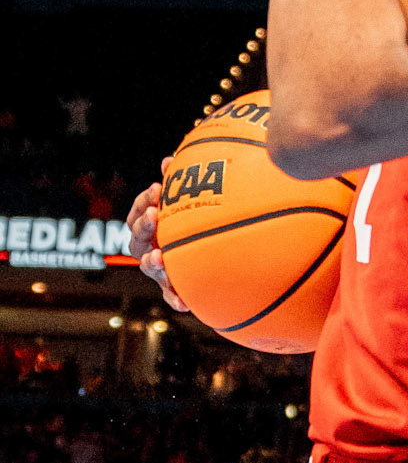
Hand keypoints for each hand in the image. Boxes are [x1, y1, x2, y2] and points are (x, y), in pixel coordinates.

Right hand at [127, 170, 189, 314]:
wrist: (215, 253)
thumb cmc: (197, 220)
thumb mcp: (188, 199)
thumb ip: (178, 181)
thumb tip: (168, 159)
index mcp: (152, 227)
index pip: (138, 213)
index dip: (143, 202)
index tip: (156, 189)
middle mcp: (151, 248)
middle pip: (137, 239)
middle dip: (144, 225)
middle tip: (154, 214)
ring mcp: (161, 269)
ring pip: (150, 267)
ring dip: (153, 262)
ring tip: (160, 257)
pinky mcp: (175, 287)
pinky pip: (172, 295)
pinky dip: (176, 299)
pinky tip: (185, 303)